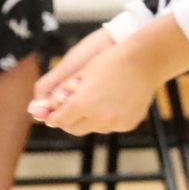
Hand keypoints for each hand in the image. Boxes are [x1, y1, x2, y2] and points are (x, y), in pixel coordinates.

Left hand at [28, 38, 155, 135]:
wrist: (145, 61)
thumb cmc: (111, 60)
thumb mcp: (81, 73)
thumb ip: (62, 94)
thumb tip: (43, 109)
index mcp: (82, 103)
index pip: (59, 120)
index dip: (55, 116)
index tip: (54, 112)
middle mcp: (98, 117)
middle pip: (74, 129)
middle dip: (69, 121)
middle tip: (70, 110)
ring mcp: (115, 123)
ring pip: (93, 128)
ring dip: (89, 120)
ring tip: (94, 102)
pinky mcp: (128, 124)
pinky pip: (111, 126)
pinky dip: (107, 119)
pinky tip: (111, 103)